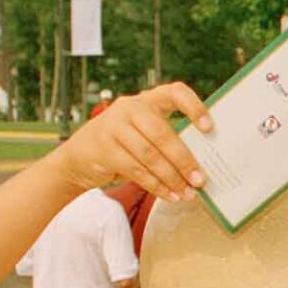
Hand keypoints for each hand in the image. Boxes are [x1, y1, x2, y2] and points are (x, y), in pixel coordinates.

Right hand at [49, 83, 213, 202]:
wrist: (78, 157)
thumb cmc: (124, 145)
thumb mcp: (143, 133)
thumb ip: (167, 140)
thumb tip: (200, 167)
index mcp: (147, 100)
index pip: (175, 92)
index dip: (194, 107)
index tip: (209, 128)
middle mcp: (129, 108)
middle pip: (163, 135)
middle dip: (184, 161)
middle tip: (201, 180)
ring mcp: (114, 127)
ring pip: (150, 156)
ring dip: (172, 178)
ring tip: (189, 193)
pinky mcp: (104, 149)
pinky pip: (137, 171)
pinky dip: (156, 186)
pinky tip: (170, 196)